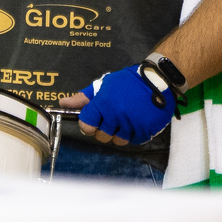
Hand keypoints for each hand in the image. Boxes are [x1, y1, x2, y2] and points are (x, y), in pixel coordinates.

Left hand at [59, 65, 175, 145]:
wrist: (158, 80)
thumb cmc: (127, 82)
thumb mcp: (102, 85)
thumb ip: (83, 97)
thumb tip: (63, 104)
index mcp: (103, 104)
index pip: (86, 125)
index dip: (87, 126)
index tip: (91, 122)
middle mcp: (116, 116)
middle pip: (102, 136)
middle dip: (103, 131)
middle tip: (110, 121)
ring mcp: (132, 124)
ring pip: (118, 141)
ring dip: (119, 134)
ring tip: (123, 122)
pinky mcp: (146, 130)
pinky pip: (134, 141)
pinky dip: (133, 135)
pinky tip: (135, 124)